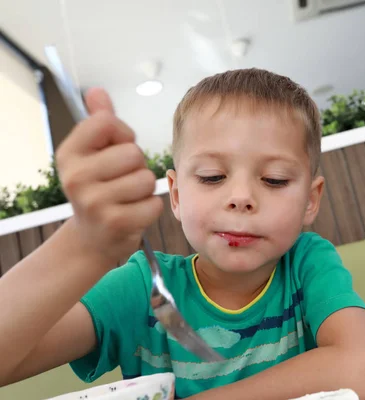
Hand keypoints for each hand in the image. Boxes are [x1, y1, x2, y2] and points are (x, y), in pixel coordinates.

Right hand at [55, 88, 162, 266]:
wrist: (93, 237)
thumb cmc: (100, 188)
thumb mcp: (93, 154)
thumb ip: (99, 121)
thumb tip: (97, 91)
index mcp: (69, 154)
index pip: (107, 122)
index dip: (122, 134)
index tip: (115, 149)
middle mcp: (76, 178)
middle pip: (133, 153)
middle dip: (136, 165)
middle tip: (123, 179)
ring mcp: (95, 203)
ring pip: (146, 179)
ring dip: (144, 188)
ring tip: (128, 197)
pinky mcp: (116, 224)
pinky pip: (154, 204)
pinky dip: (150, 208)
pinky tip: (133, 213)